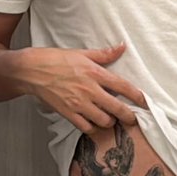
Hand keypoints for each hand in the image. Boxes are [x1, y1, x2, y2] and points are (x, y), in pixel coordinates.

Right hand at [20, 42, 146, 135]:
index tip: (145, 103)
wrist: (31, 70)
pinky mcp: (68, 113)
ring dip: (109, 122)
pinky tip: (93, 123)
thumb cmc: (55, 59)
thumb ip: (104, 54)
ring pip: (103, 121)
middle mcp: (89, 90)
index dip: (138, 97)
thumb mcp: (81, 53)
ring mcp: (78, 104)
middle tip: (132, 119)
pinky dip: (92, 128)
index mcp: (94, 73)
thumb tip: (122, 47)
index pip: (123, 86)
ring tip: (110, 119)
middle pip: (117, 108)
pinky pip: (86, 127)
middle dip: (128, 116)